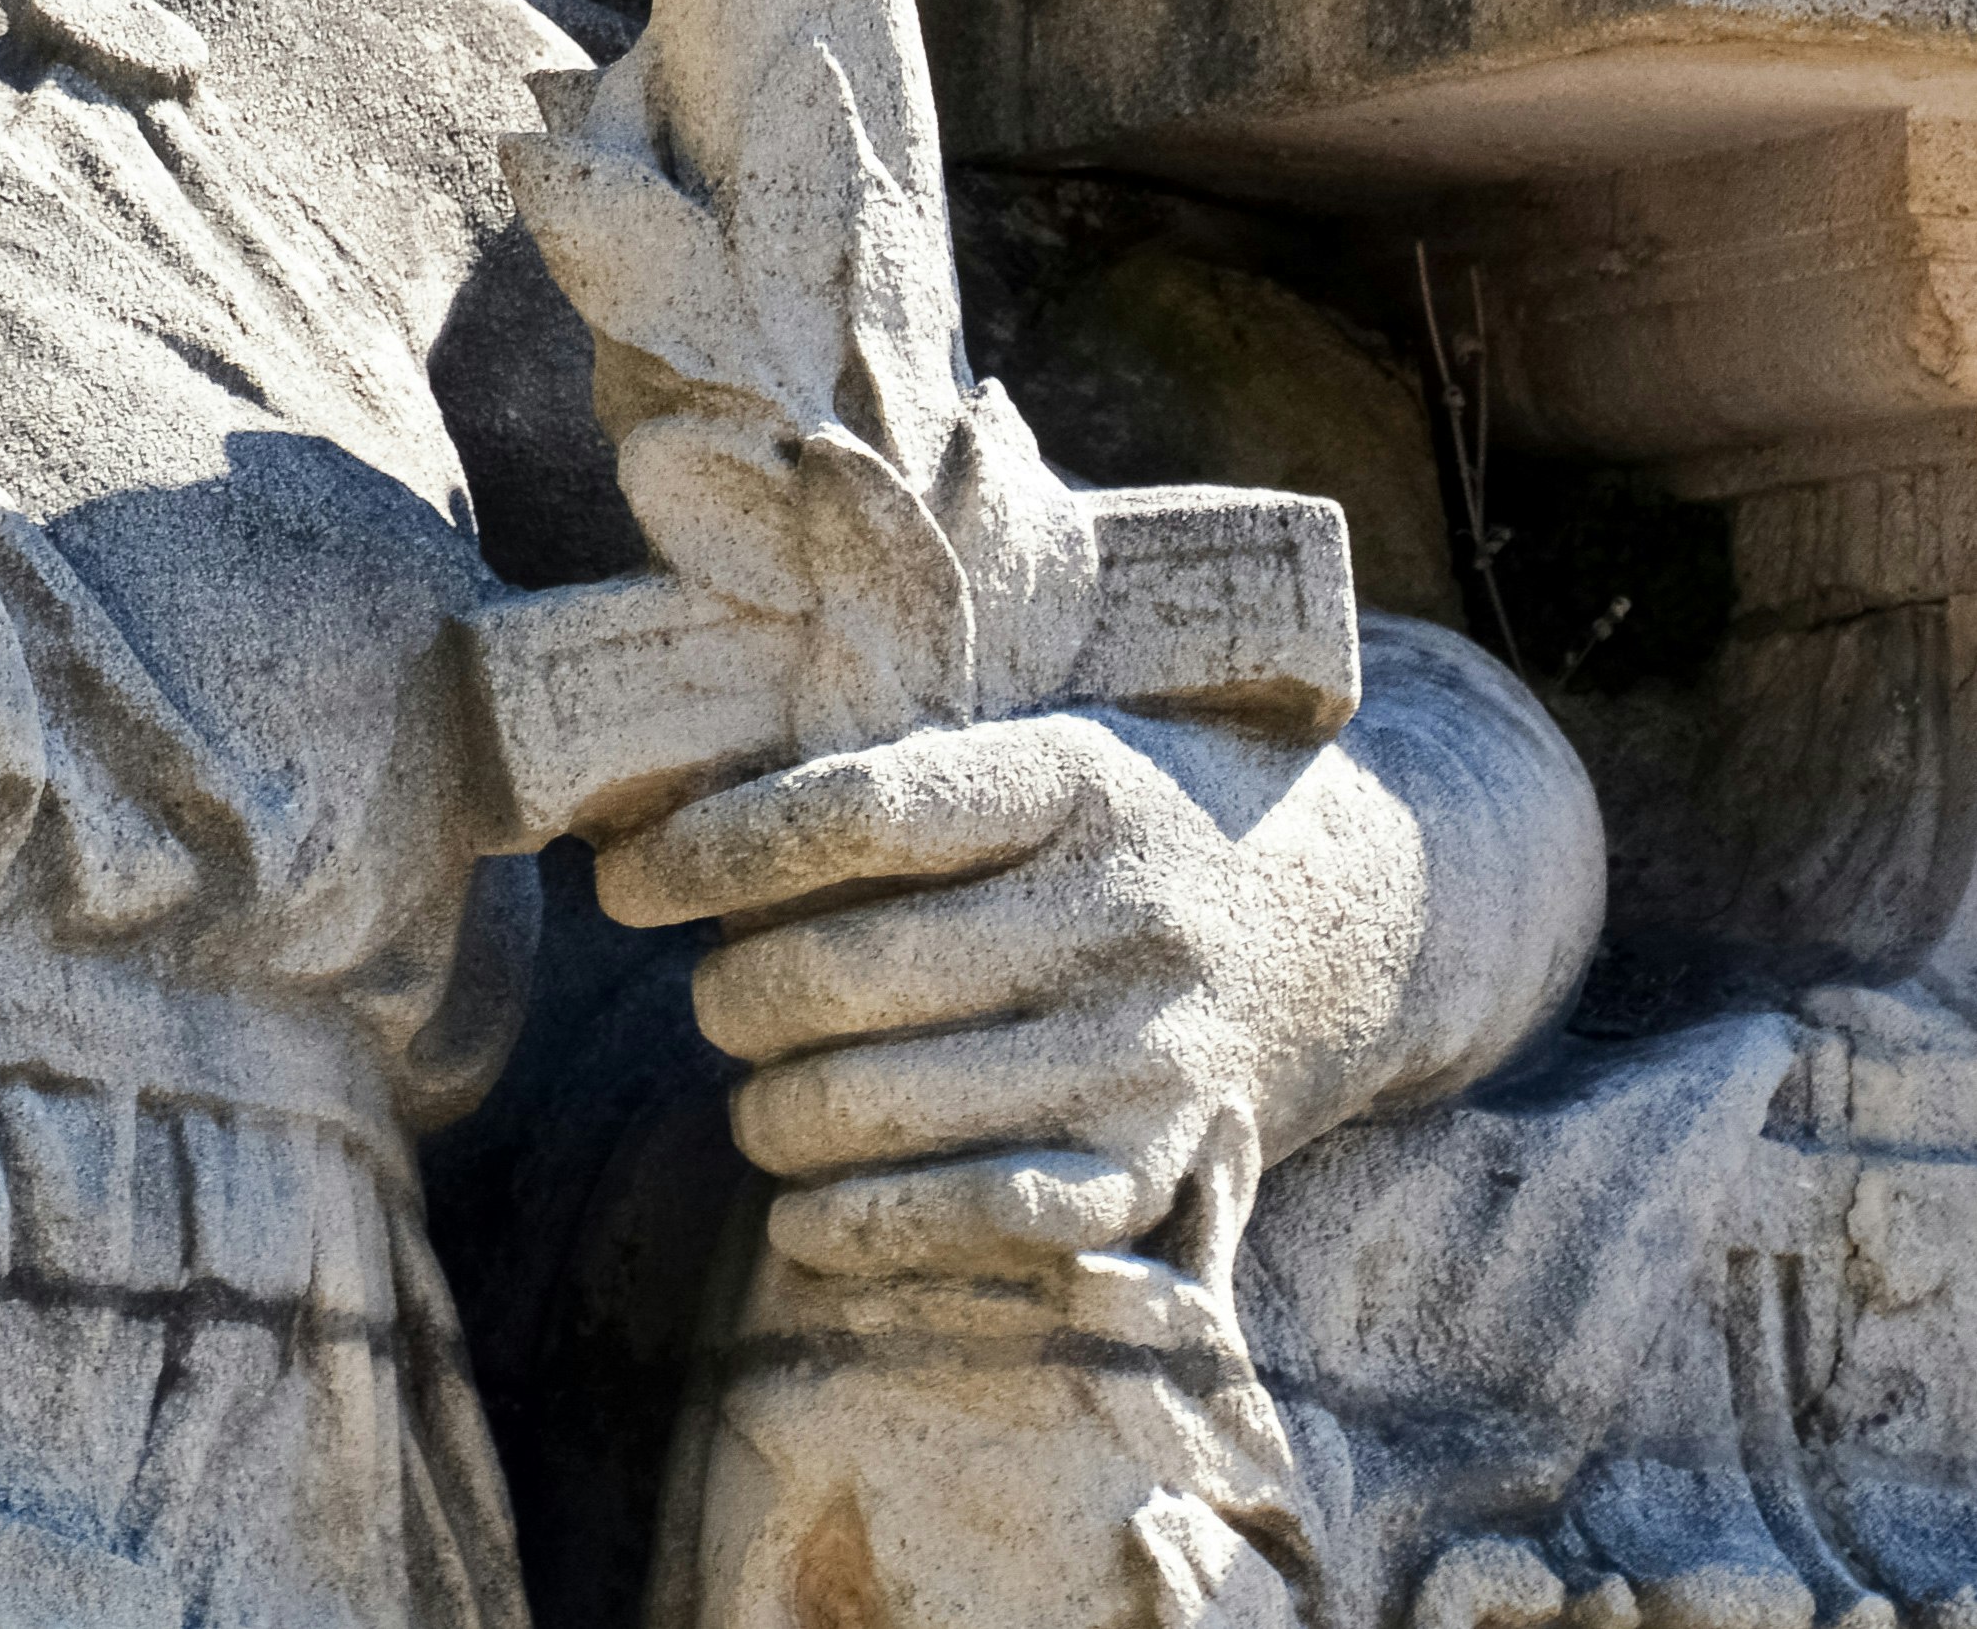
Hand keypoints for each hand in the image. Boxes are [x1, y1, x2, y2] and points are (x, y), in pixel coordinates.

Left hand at [590, 705, 1437, 1282]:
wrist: (1349, 922)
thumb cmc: (1130, 825)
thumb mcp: (1041, 749)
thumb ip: (890, 783)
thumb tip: (660, 839)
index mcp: (1073, 779)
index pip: (850, 810)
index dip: (712, 851)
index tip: (627, 880)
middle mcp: (1119, 914)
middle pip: (844, 970)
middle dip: (730, 997)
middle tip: (713, 1000)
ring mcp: (1147, 1051)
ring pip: (882, 1101)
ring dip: (774, 1114)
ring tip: (759, 1097)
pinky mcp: (1163, 1165)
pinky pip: (981, 1218)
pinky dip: (865, 1229)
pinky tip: (804, 1215)